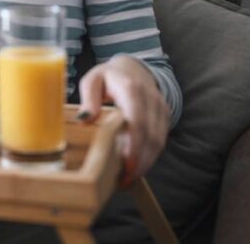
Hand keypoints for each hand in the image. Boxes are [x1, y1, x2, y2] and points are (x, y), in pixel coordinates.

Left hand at [77, 55, 169, 186]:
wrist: (133, 68)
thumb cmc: (108, 76)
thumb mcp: (92, 80)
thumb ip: (88, 98)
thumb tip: (84, 119)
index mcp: (131, 89)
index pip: (137, 120)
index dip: (134, 145)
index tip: (125, 164)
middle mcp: (151, 99)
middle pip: (150, 135)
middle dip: (139, 161)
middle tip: (123, 181)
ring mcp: (161, 108)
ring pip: (159, 141)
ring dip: (145, 163)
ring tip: (128, 179)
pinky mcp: (165, 116)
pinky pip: (161, 140)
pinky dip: (150, 157)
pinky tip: (136, 168)